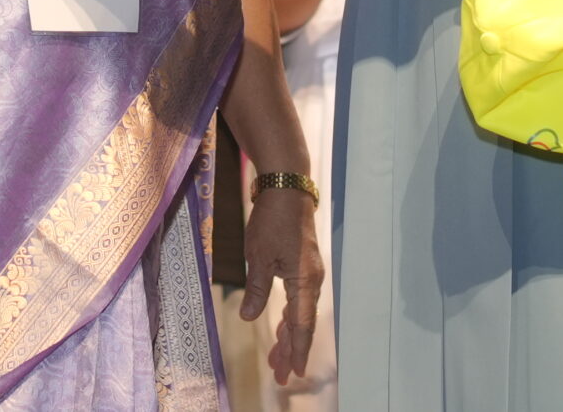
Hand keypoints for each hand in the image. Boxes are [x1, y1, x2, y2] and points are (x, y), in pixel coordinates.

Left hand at [241, 186, 324, 383]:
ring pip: (300, 313)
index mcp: (304, 281)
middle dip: (291, 349)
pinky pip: (298, 300)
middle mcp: (312, 280)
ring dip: (289, 335)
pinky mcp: (302, 265)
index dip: (298, 350)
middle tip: (279, 374)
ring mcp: (309, 273)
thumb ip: (257, 290)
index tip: (295, 371)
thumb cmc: (272, 220)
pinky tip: (281, 327)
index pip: (302, 325)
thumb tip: (251, 318)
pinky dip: (290, 317)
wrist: (287, 188)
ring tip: (277, 358)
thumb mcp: (258, 256)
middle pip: (302, 323)